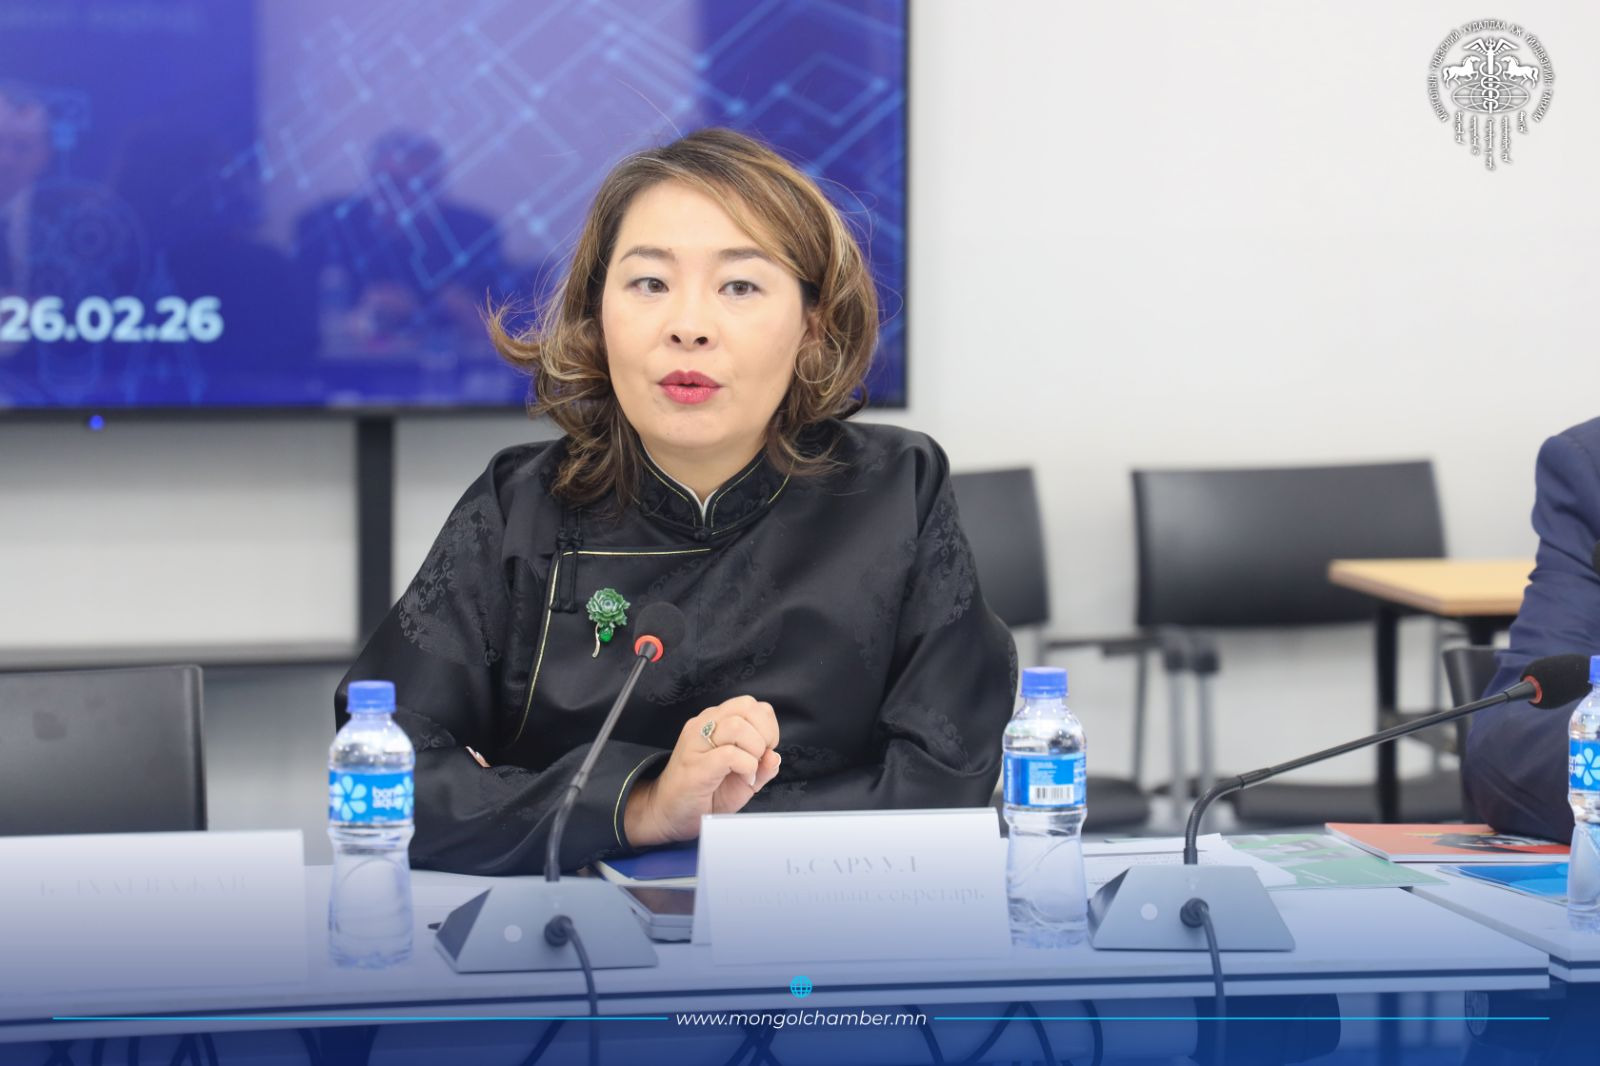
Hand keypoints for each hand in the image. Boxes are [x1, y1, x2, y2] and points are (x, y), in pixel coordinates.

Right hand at [624, 695, 780, 846]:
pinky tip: (743, 779)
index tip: (764, 750)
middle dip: (765, 733)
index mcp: (715, 722)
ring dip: (754, 750)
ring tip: (749, 770)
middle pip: (746, 706)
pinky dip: (746, 767)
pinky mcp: (695, 765)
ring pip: (738, 726)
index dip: (767, 725)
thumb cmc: (705, 794)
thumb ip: (762, 767)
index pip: (751, 705)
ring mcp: (696, 743)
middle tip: (759, 758)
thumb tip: (775, 756)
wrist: (669, 813)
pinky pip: (729, 754)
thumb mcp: (743, 780)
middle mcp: (704, 725)